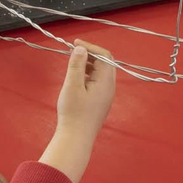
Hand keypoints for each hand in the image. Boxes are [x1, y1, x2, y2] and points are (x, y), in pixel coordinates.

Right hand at [42, 41, 116, 182]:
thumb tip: (80, 48)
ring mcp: (106, 95)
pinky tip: (76, 77)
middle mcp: (110, 86)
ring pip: (101, 72)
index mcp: (106, 81)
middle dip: (90, 54)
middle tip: (74, 51)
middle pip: (105, 62)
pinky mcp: (100, 101)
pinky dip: (88, 73)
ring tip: (73, 63)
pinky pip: (98, 81)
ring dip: (89, 63)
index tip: (75, 44)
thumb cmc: (73, 112)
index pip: (104, 55)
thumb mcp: (72, 85)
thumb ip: (76, 65)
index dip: (91, 46)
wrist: (76, 138)